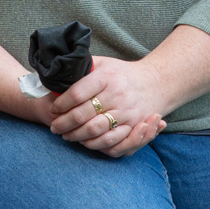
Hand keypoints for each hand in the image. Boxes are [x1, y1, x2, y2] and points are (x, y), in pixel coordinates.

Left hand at [48, 56, 166, 156]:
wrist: (155, 82)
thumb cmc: (121, 73)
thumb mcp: (103, 64)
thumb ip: (83, 69)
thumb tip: (58, 75)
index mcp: (106, 76)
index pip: (77, 93)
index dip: (61, 103)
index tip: (54, 108)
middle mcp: (117, 94)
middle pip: (83, 114)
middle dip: (64, 123)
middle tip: (55, 127)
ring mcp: (126, 112)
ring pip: (94, 130)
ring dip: (76, 136)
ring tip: (66, 135)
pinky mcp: (134, 126)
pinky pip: (111, 142)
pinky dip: (94, 144)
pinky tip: (84, 141)